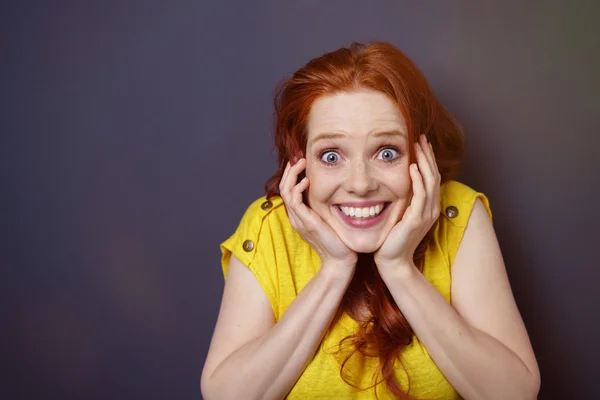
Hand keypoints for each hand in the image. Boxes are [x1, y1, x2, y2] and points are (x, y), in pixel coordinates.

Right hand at [279, 158, 357, 271]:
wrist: (340, 260)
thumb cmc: (339, 240)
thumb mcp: (330, 217)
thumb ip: (326, 205)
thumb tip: (336, 189)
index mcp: (299, 215)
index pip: (289, 189)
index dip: (293, 173)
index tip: (302, 160)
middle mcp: (296, 216)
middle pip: (284, 187)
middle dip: (290, 170)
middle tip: (299, 157)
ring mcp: (299, 219)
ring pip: (286, 191)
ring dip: (292, 174)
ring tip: (301, 162)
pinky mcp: (305, 222)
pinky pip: (294, 201)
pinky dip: (297, 188)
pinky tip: (306, 180)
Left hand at [374, 134, 440, 274]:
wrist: (392, 261)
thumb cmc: (392, 240)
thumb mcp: (399, 215)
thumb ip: (402, 201)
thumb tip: (393, 185)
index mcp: (427, 207)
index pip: (430, 177)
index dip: (427, 159)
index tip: (420, 143)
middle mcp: (431, 209)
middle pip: (433, 175)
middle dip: (427, 155)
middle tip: (421, 137)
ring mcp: (426, 214)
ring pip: (429, 182)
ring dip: (424, 162)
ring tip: (418, 146)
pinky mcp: (417, 220)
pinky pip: (421, 196)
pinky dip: (418, 180)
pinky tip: (413, 168)